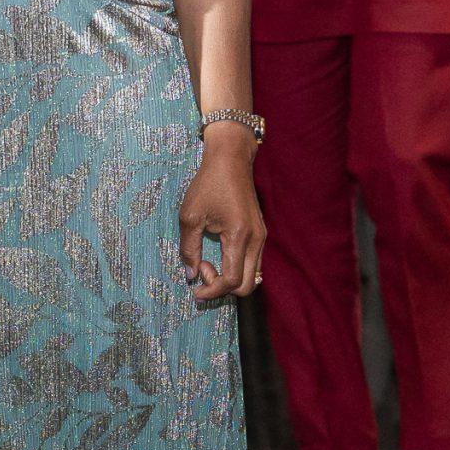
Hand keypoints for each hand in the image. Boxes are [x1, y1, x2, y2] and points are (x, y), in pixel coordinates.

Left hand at [178, 126, 265, 302]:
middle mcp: (256, 240)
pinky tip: (217, 254)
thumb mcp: (190, 216)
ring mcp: (261, 237)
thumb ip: (188, 248)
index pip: (232, 281)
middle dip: (222, 287)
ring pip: (251, 276)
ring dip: (229, 278)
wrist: (231, 159)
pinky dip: (235, 268)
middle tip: (201, 270)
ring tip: (207, 262)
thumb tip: (190, 275)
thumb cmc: (208, 184)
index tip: (195, 287)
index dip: (213, 290)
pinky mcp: (259, 233)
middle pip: (247, 286)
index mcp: (240, 236)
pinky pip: (252, 262)